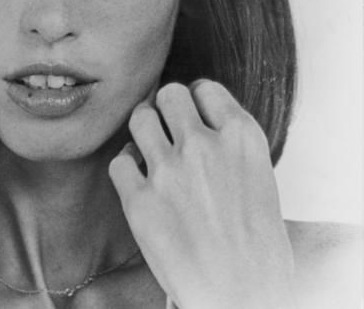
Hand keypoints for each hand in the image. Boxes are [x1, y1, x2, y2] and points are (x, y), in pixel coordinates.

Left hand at [109, 81, 295, 308]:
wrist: (242, 295)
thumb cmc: (258, 246)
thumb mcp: (259, 178)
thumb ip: (229, 145)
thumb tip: (200, 122)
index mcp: (242, 138)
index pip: (206, 89)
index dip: (196, 99)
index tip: (193, 112)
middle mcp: (204, 146)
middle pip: (169, 94)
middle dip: (166, 106)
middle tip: (167, 125)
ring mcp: (169, 171)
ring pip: (139, 118)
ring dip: (143, 129)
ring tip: (150, 147)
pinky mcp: (139, 200)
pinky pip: (119, 162)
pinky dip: (126, 167)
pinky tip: (138, 179)